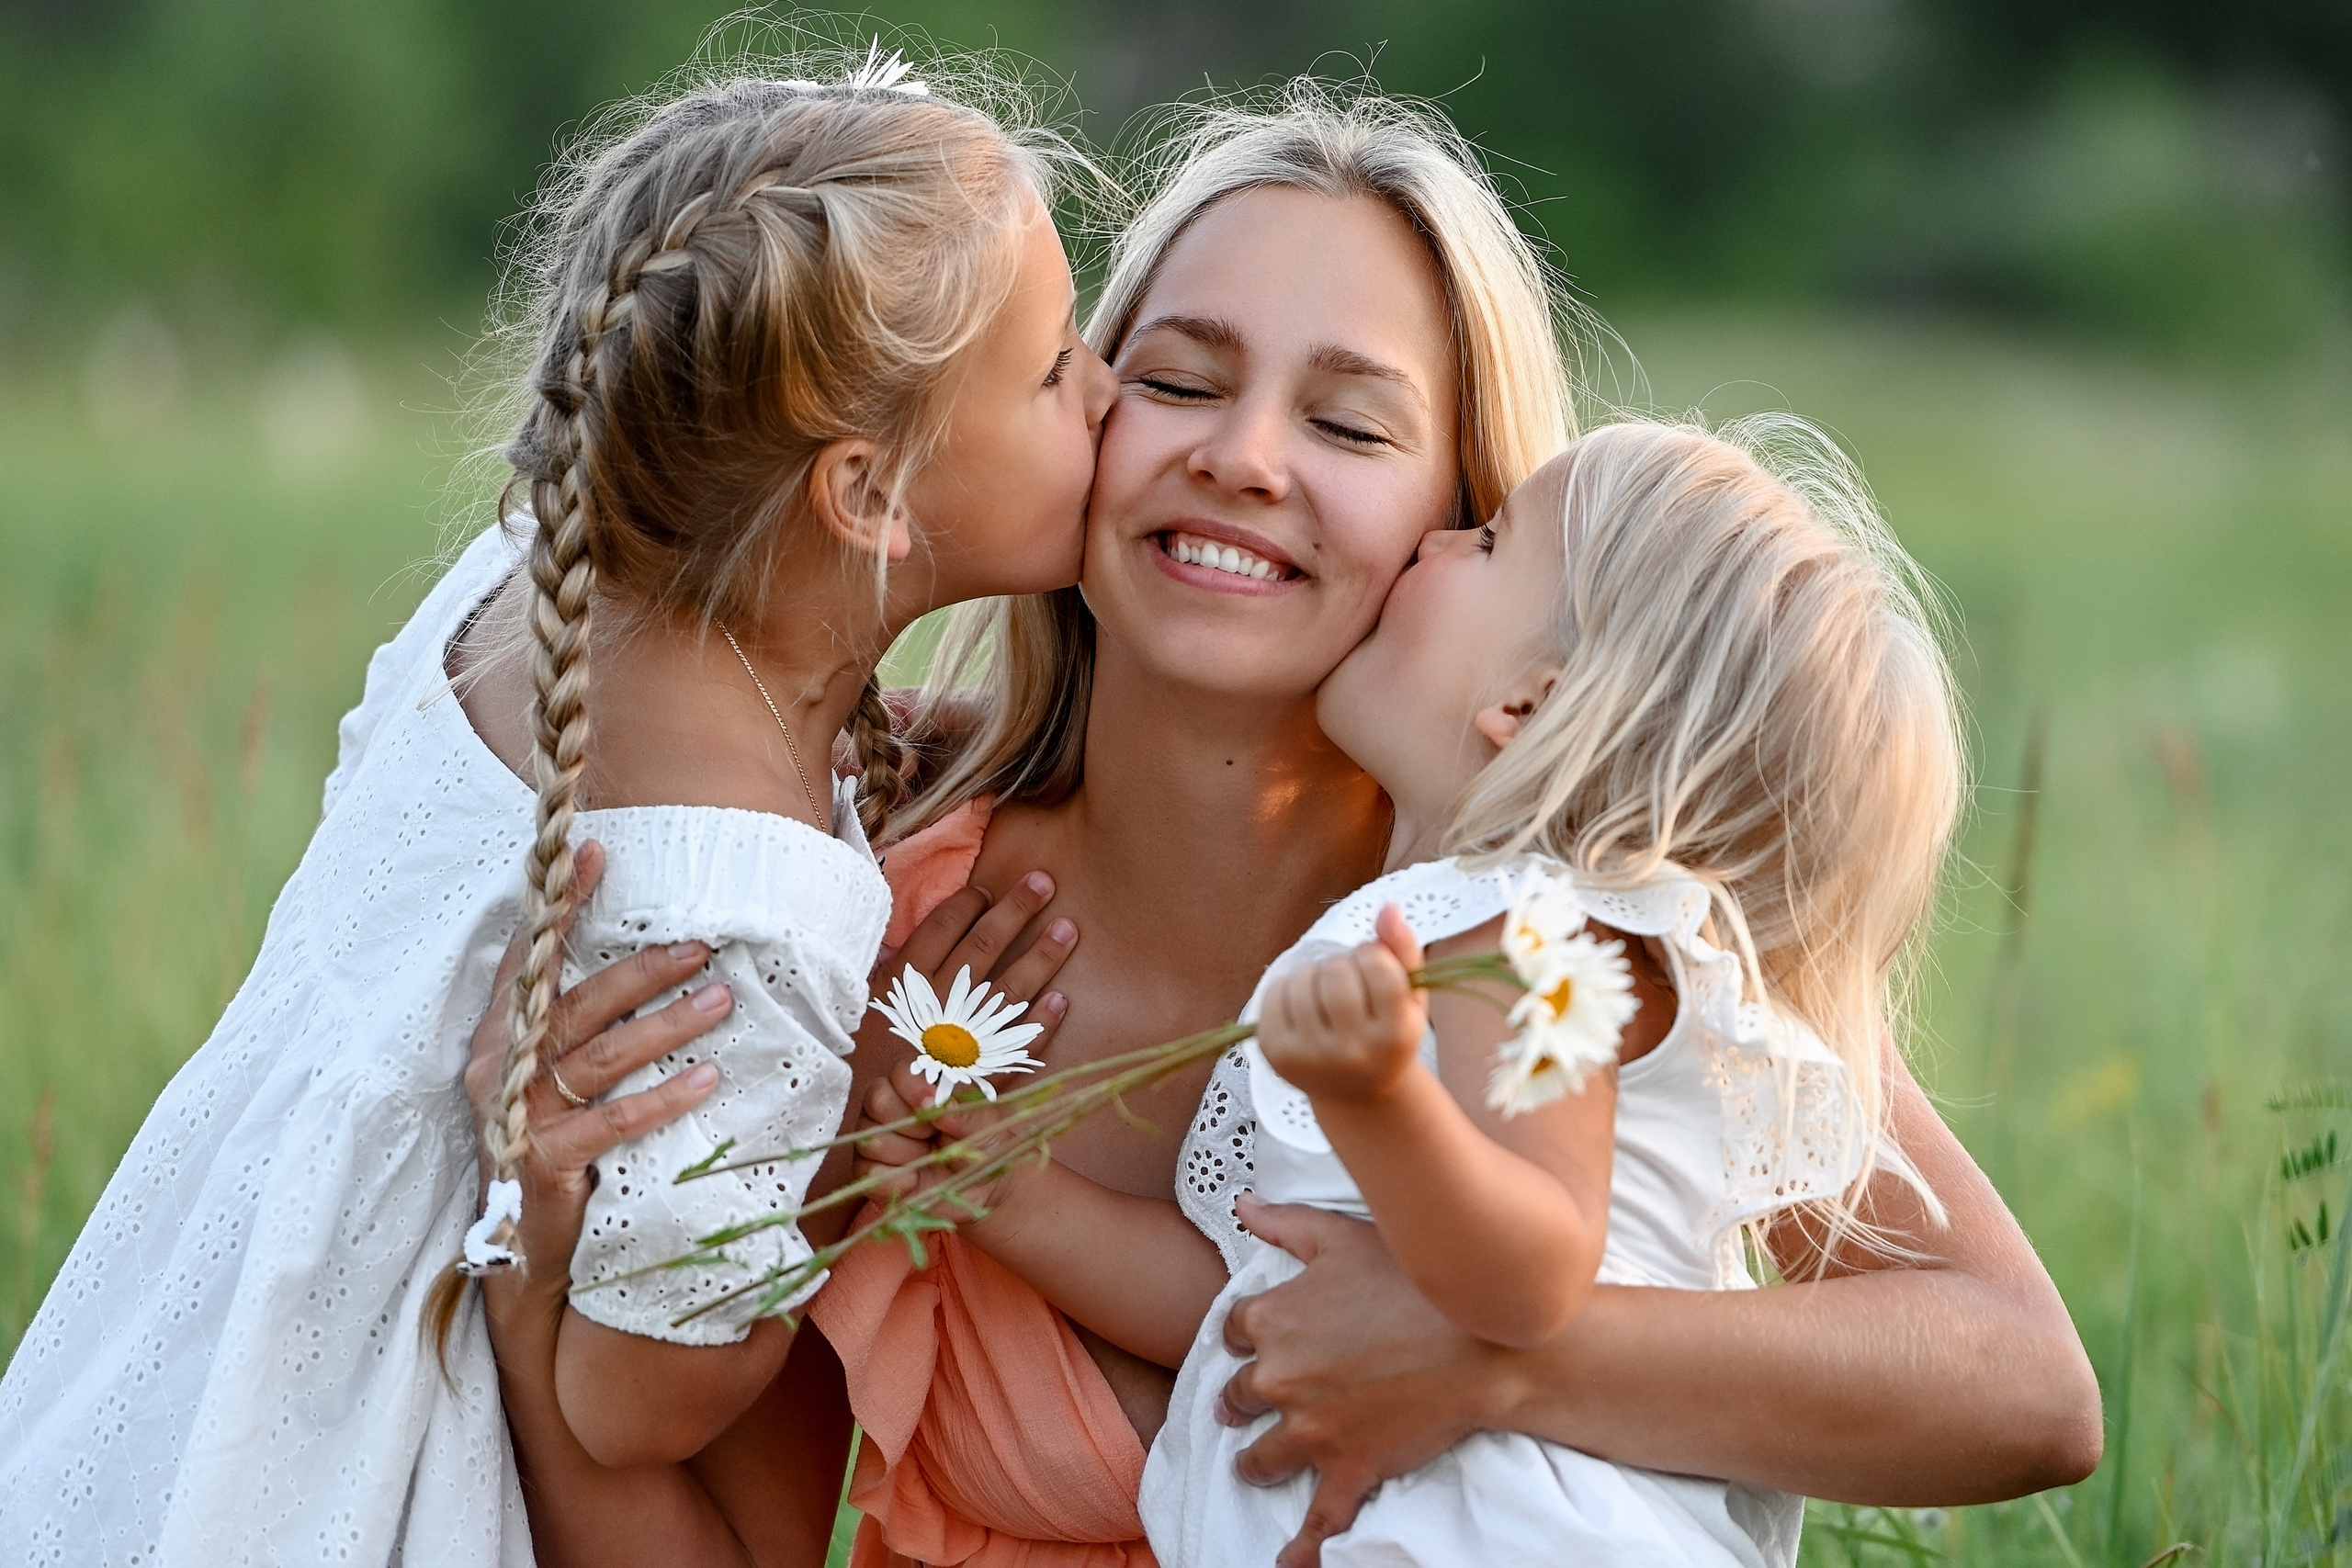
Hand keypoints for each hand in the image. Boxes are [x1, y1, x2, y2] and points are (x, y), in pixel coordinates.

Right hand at [462, 840, 736, 1300]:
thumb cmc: (556, 1147)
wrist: (528, 1250)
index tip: (596, 854)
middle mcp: (502, 1066)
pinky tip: (706, 1081)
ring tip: (720, 1003)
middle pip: (578, 1001)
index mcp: (504, 1034)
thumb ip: (584, 1024)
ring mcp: (518, 1113)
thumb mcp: (561, 1079)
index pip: (532, 957)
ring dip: (666, 1025)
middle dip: (642, 969)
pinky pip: (612, 1120)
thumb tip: (649, 961)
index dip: (561, 905)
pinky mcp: (542, 1159)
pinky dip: (662, 1098)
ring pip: (600, 1054)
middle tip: (703, 946)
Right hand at [816, 867, 1076, 1232]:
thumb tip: (898, 947)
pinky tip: (1064, 1003)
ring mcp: (958, 1044)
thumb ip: (884, 985)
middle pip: (980, 950)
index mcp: (899, 988)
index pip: (938, 932)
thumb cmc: (846, 1077)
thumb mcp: (858, 1019)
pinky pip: (1015, 1051)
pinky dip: (1040, 1027)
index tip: (989, 890)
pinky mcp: (975, 1081)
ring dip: (1040, 958)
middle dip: (1014, 913)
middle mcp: (932, 1008)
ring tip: (1069, 929)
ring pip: (1005, 991)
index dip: (966, 907)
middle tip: (1045, 883)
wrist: (850, 1143)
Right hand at [848, 1056, 1028, 1212]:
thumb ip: (967, 1113)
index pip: (900, 1073)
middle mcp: (891, 1107)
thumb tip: (939, 1106)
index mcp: (919, 1086)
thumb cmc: (981, 1145)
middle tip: (933, 1135)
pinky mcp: (870, 1172)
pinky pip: (867, 1171)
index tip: (931, 1103)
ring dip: (906, 1153)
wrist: (980, 1189)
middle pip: (876, 1100)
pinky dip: (894, 1179)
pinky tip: (914, 1180)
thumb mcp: (986, 1126)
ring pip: (871, 1137)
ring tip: (928, 1158)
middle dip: (909, 1122)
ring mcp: (876, 1138)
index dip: (913, 1087)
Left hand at [1218, 1193, 1502, 1567]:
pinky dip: (1301, 1549)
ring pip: (1262, 1457)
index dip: (1245, 1334)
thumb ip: (1284, 1222)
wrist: (1484, 1337)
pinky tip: (1288, 1564)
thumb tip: (1240, 1203)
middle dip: (1244, 1399)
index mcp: (1273, 1318)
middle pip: (1239, 1396)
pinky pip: (1318, 1519)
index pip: (1232, 1330)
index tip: (1255, 1338)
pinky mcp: (1350, 1468)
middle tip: (1248, 1403)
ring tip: (1258, 1463)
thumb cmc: (1415, 1276)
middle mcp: (1281, 1377)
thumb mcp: (1341, 1234)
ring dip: (1258, 1460)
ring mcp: (1313, 1429)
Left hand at [1256, 905, 1426, 1105]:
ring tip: (1327, 994)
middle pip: (1336, 973)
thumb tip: (1387, 907)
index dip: (1373, 954)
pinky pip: (1274, 993)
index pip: (1378, 967)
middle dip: (1342, 964)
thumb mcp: (1410, 997)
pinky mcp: (1277, 1055)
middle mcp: (1353, 1052)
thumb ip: (1404, 949)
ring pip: (1303, 980)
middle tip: (1349, 981)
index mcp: (1395, 1037)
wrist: (1356, 1093)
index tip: (1374, 966)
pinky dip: (1288, 986)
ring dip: (1314, 973)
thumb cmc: (1387, 1034)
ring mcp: (1311, 1057)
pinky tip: (1304, 1004)